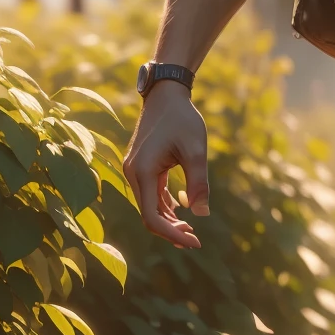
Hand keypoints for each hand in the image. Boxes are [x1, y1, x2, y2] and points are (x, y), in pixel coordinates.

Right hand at [123, 84, 209, 248]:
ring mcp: (135, 170)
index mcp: (142, 171)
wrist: (166, 93)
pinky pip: (150, 193)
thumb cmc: (182, 119)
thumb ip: (199, 182)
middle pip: (148, 215)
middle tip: (196, 239)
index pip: (151, 217)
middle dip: (171, 230)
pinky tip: (182, 208)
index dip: (172, 234)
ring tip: (191, 229)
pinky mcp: (141, 166)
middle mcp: (133, 173)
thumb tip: (202, 214)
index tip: (195, 241)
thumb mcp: (195, 150)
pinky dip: (165, 205)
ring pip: (149, 206)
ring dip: (168, 219)